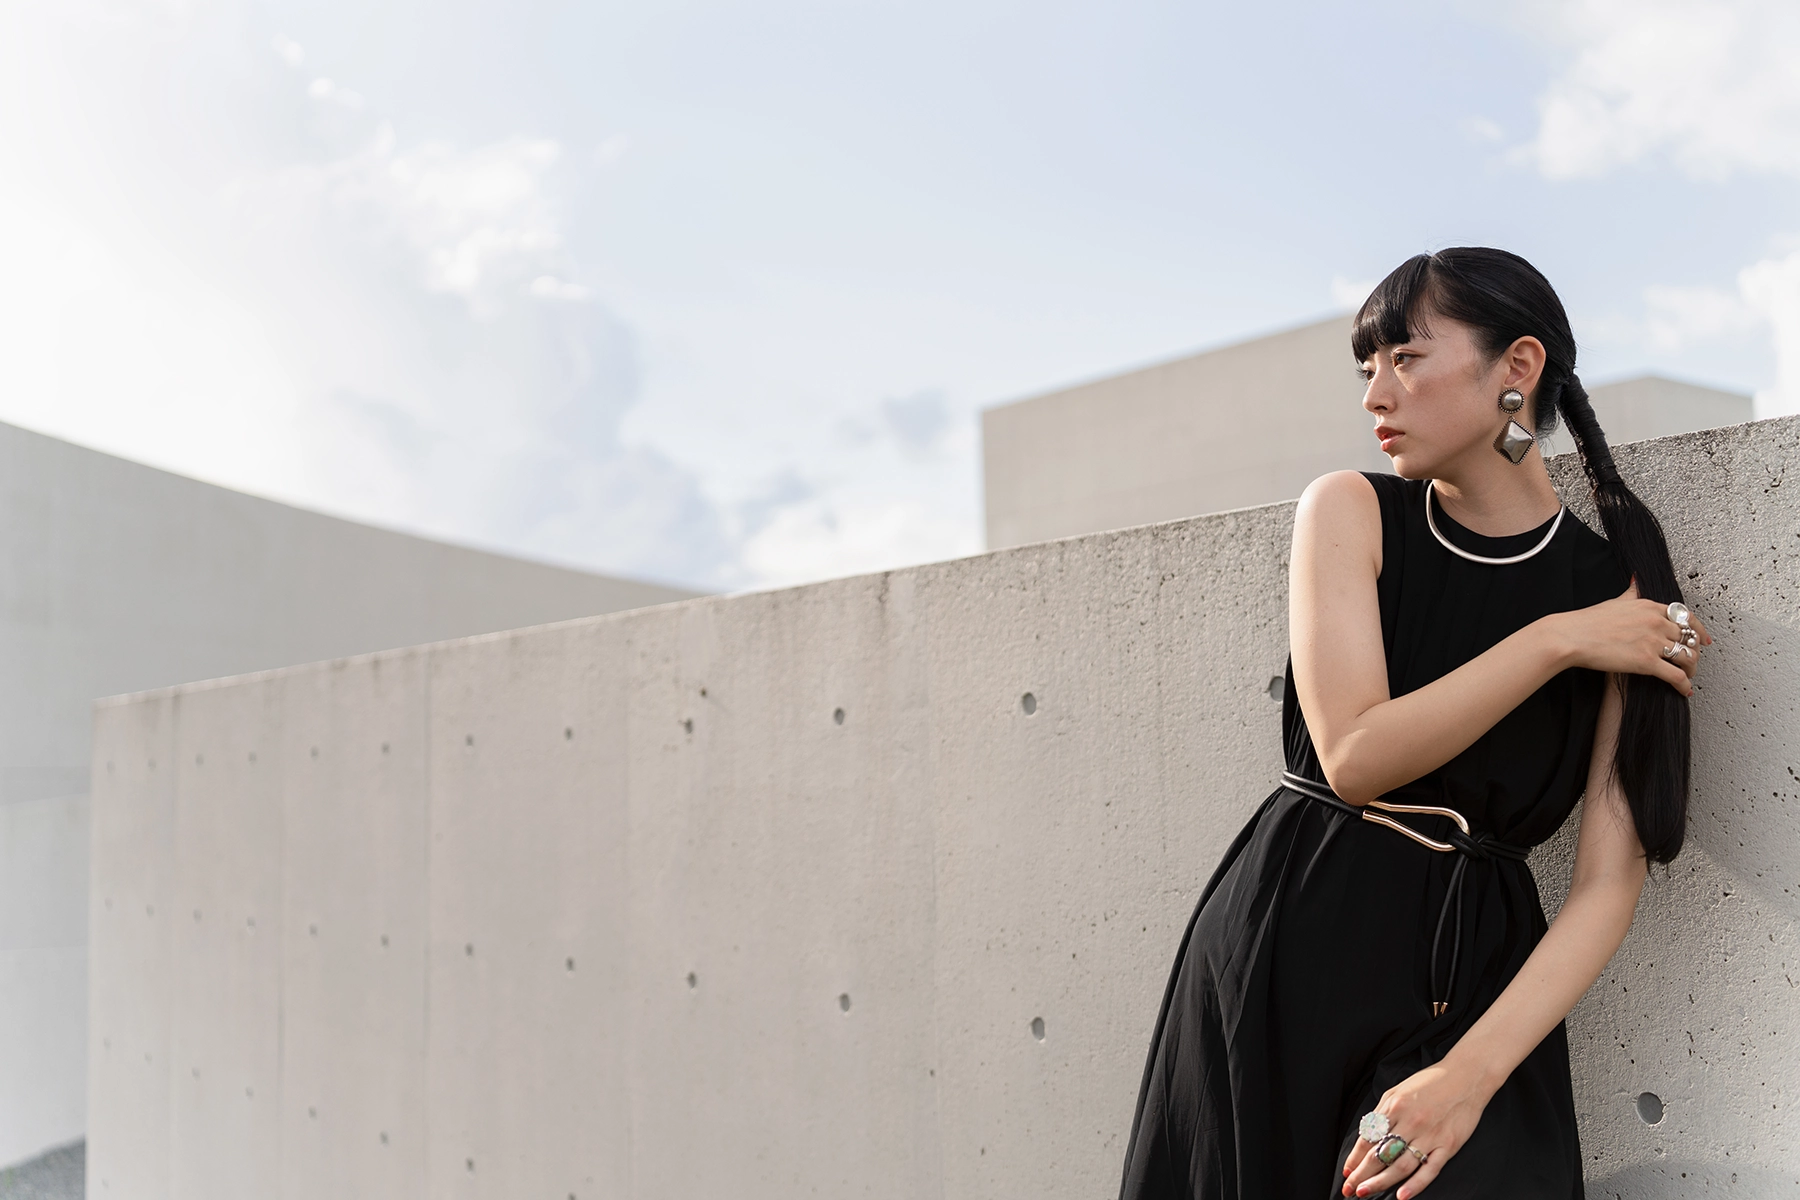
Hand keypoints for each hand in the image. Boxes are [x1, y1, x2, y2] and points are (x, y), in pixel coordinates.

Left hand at [1341, 1062, 1491, 1198]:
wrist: (1466, 1077)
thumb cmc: (1431, 1083)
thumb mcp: (1398, 1090)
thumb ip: (1383, 1113)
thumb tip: (1366, 1135)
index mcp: (1394, 1107)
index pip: (1368, 1138)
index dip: (1354, 1158)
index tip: (1346, 1172)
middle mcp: (1410, 1122)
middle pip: (1380, 1155)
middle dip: (1361, 1174)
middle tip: (1350, 1189)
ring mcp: (1429, 1135)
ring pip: (1400, 1166)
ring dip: (1380, 1182)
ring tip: (1366, 1193)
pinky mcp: (1448, 1145)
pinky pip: (1429, 1169)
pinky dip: (1415, 1185)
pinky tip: (1402, 1195)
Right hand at [1549, 581, 1711, 696]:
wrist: (1571, 637)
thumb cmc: (1588, 621)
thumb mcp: (1615, 600)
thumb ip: (1632, 592)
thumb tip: (1636, 580)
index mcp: (1651, 607)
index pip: (1687, 618)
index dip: (1700, 631)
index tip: (1705, 640)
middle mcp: (1656, 623)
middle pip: (1689, 639)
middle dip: (1693, 653)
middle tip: (1690, 662)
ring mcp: (1653, 642)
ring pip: (1687, 657)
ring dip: (1691, 670)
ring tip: (1687, 676)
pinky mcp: (1647, 662)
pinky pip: (1676, 676)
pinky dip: (1684, 685)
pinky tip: (1683, 690)